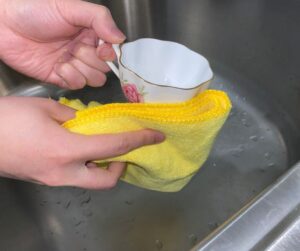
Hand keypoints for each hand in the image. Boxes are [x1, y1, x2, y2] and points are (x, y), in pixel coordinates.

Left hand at [0, 0, 124, 88]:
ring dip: (81, 70)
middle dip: (91, 61)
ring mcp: (73, 65)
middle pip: (104, 69)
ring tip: (65, 58)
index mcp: (90, 33)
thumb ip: (100, 18)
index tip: (101, 50)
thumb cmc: (34, 9)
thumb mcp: (71, 7)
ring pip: (93, 79)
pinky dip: (69, 78)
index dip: (108, 54)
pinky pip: (76, 85)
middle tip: (74, 48)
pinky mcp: (60, 77)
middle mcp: (84, 50)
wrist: (4, 23)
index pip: (111, 52)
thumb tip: (120, 38)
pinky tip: (57, 67)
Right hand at [0, 97, 164, 188]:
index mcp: (66, 150)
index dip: (138, 140)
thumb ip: (68, 115)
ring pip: (89, 182)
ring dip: (101, 168)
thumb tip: (79, 121)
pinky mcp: (45, 180)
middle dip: (120, 168)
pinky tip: (78, 149)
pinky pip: (73, 177)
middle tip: (122, 152)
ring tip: (101, 149)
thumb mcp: (42, 108)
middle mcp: (64, 172)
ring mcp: (53, 180)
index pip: (114, 146)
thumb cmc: (7, 120)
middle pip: (105, 181)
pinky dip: (84, 166)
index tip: (156, 136)